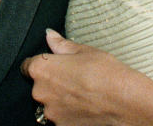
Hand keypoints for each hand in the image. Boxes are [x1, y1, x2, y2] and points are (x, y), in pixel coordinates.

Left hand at [21, 30, 152, 125]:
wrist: (125, 102)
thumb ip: (61, 45)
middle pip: (39, 86)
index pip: (27, 66)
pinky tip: (84, 107)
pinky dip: (68, 114)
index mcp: (42, 69)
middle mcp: (41, 93)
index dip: (40, 64)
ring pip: (50, 104)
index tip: (52, 65)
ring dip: (59, 100)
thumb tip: (49, 35)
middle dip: (52, 83)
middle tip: (73, 79)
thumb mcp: (84, 51)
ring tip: (81, 95)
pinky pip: (60, 118)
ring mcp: (51, 114)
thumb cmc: (106, 73)